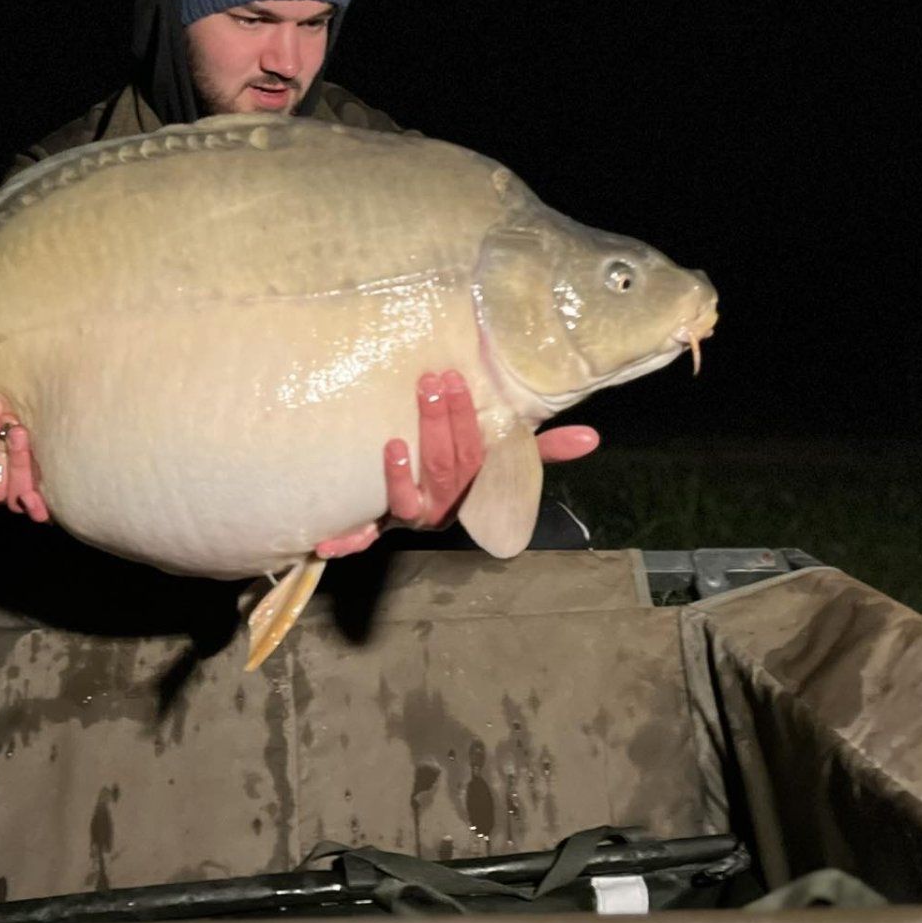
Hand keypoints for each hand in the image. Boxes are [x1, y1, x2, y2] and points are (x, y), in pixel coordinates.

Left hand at [314, 370, 600, 558]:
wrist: (416, 517)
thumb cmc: (461, 477)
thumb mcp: (503, 464)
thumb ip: (540, 450)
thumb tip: (592, 437)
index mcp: (472, 489)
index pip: (475, 454)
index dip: (465, 419)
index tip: (452, 381)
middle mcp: (443, 508)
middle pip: (444, 471)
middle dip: (437, 428)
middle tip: (427, 384)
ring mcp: (409, 520)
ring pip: (408, 504)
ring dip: (401, 477)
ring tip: (394, 442)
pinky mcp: (376, 530)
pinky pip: (364, 541)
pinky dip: (349, 542)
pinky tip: (329, 539)